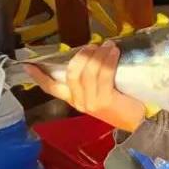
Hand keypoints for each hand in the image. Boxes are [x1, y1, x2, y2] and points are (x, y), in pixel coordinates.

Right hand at [24, 41, 147, 131]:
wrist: (140, 122)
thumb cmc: (122, 103)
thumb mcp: (100, 92)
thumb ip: (90, 78)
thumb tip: (89, 54)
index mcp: (74, 100)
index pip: (51, 88)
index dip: (39, 76)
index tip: (29, 65)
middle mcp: (78, 102)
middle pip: (71, 72)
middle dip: (82, 55)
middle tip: (94, 46)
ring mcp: (90, 102)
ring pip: (87, 71)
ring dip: (98, 54)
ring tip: (108, 45)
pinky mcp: (104, 99)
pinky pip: (103, 74)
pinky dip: (108, 60)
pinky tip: (114, 52)